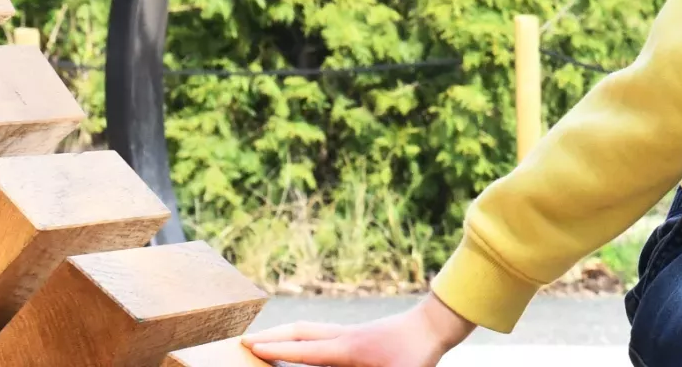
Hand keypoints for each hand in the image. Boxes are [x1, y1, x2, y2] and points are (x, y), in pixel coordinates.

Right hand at [242, 294, 475, 365]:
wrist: (435, 325)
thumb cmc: (419, 356)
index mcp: (347, 349)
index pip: (302, 350)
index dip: (275, 349)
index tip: (250, 347)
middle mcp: (343, 336)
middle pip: (299, 331)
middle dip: (271, 336)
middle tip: (246, 341)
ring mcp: (350, 332)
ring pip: (309, 329)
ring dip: (286, 333)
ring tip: (267, 340)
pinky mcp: (358, 333)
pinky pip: (322, 334)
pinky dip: (304, 337)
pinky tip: (303, 345)